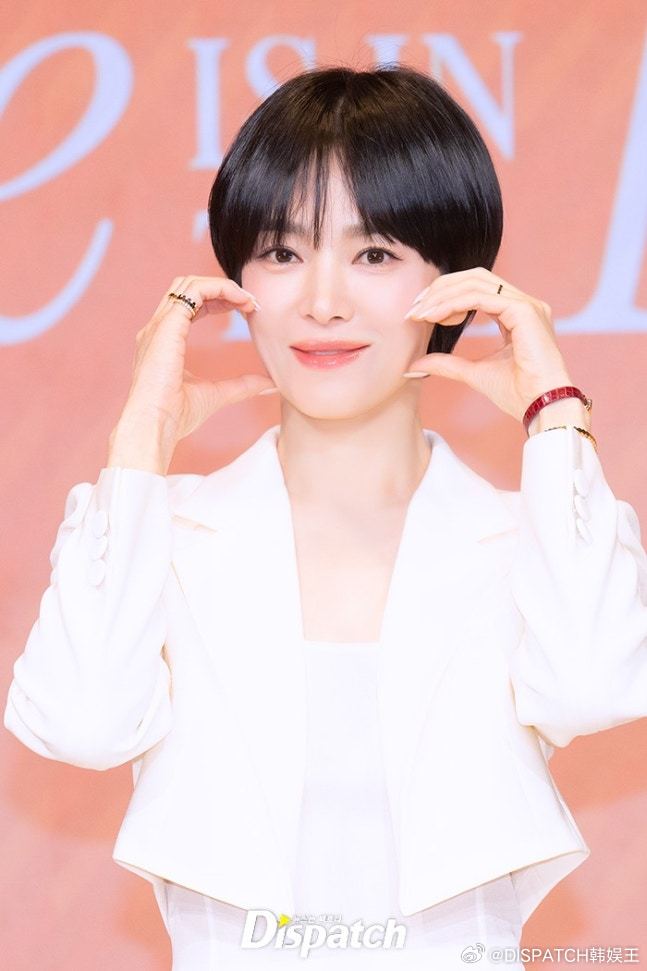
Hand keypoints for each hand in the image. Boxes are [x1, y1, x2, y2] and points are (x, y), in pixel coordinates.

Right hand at [119, 274, 277, 438]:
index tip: (246, 310)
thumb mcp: (217, 395)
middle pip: (188, 287)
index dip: (219, 300)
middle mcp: (158, 328)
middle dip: (221, 289)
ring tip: (247, 299)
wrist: (155, 424)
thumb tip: (268, 384)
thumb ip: (242, 386)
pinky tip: (239, 300)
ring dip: (221, 285)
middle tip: (250, 303)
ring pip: (189, 283)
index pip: (190, 304)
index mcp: (165, 340)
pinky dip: (218, 288)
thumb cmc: (176, 415)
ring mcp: (159, 325)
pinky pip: (193, 291)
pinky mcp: (166, 326)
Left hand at [402, 267, 572, 422]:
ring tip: (421, 313)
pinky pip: (481, 297)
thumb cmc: (518, 393)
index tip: (419, 313)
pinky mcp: (525, 311)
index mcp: (516, 313)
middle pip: (475, 277)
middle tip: (414, 308)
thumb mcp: (473, 374)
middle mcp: (524, 304)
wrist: (541, 407)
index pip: (476, 288)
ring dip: (443, 295)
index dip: (445, 294)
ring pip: (476, 282)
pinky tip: (434, 316)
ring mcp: (527, 304)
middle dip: (441, 289)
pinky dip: (454, 303)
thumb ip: (447, 364)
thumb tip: (415, 365)